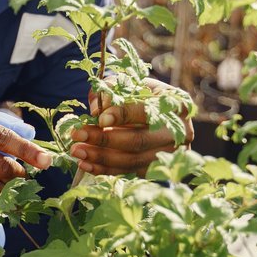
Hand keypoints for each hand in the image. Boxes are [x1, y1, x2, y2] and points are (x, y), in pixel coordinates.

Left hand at [69, 77, 193, 175]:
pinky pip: (128, 172)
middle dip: (104, 139)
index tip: (99, 118)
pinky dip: (105, 170)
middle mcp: (180, 133)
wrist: (159, 114)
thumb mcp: (131, 84)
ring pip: (132, 160)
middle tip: (77, 135)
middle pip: (138, 141)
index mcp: (178, 105)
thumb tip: (96, 109)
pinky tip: (85, 164)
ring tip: (76, 151)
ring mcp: (170, 155)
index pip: (147, 111)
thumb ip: (112, 89)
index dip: (123, 115)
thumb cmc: (142, 95)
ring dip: (100, 158)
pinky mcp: (158, 170)